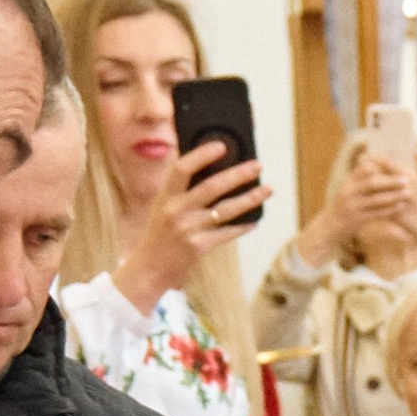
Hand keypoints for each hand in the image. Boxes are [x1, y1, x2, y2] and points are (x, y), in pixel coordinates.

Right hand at [132, 140, 272, 295]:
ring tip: (268, 189)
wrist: (148, 269)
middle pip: (211, 187)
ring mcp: (187, 229)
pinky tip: (255, 220)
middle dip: (238, 174)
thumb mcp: (162, 207)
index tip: (221, 146)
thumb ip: (181, 190)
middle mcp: (175, 210)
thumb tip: (210, 168)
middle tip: (258, 165)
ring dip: (250, 198)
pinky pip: (226, 233)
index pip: (182, 168)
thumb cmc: (159, 234)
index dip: (202, 155)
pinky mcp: (198, 247)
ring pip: (225, 209)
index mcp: (165, 196)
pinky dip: (242, 226)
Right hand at [298, 145, 416, 263]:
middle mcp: (348, 192)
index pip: (364, 168)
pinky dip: (390, 210)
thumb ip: (359, 178)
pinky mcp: (356, 220)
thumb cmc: (343, 206)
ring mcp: (352, 207)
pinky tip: (401, 206)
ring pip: (376, 199)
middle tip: (406, 179)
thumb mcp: (347, 189)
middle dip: (391, 181)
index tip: (396, 164)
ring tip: (408, 193)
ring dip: (394, 195)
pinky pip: (377, 213)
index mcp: (347, 182)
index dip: (381, 166)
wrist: (329, 228)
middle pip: (372, 183)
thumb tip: (372, 161)